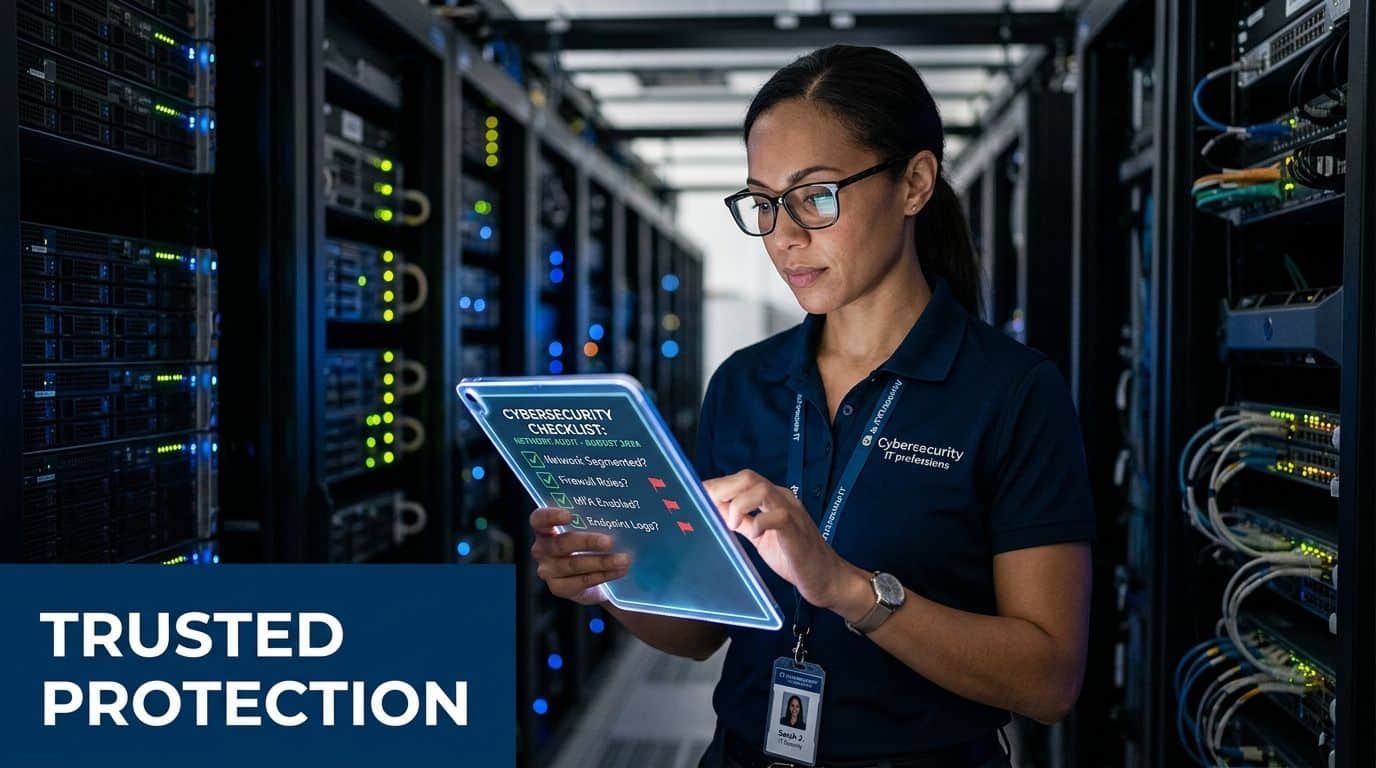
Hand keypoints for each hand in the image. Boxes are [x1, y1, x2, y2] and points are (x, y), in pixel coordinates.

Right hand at [528, 507, 630, 605]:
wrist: (593, 577)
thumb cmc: (589, 544)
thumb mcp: (588, 529)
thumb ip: (594, 519)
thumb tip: (621, 511)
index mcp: (544, 529)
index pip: (539, 519)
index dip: (551, 516)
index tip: (569, 515)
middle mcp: (542, 549)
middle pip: (561, 543)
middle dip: (587, 541)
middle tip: (609, 541)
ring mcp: (548, 571)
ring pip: (574, 564)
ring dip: (601, 561)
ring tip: (623, 560)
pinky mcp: (559, 588)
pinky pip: (582, 581)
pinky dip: (603, 575)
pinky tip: (618, 571)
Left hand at [703, 470, 861, 610]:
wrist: (826, 577)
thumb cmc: (793, 556)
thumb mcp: (760, 536)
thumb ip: (742, 521)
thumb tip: (714, 510)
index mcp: (772, 499)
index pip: (741, 480)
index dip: (717, 484)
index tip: (694, 493)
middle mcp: (782, 499)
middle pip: (749, 478)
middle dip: (722, 488)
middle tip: (704, 504)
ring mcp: (791, 513)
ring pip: (762, 490)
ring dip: (739, 504)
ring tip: (730, 524)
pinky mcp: (796, 531)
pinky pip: (778, 516)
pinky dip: (760, 522)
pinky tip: (754, 533)